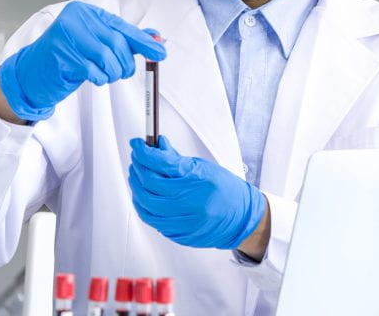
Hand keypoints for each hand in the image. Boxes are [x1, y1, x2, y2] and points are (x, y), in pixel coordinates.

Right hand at [0, 1, 165, 120]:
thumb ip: (124, 39)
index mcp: (86, 12)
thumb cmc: (68, 58)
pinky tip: (92, 77)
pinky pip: (93, 71)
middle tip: (122, 73)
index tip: (161, 53)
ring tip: (104, 75)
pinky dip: (99, 78)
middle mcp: (75, 19)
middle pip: (116, 43)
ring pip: (107, 58)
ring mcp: (65, 36)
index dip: (142, 42)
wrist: (32, 74)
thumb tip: (155, 38)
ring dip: (111, 73)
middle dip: (125, 63)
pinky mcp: (60, 55)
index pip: (121, 27)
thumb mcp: (97, 45)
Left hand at [128, 136, 266, 249]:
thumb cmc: (225, 190)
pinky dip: (144, 208)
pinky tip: (144, 199)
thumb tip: (156, 146)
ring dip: (136, 190)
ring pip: (146, 206)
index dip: (143, 152)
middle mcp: (190, 202)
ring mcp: (185, 221)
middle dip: (138, 169)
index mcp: (197, 180)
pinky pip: (153, 221)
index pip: (161, 163)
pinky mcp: (181, 234)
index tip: (136, 145)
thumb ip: (177, 160)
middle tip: (136, 160)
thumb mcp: (203, 168)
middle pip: (149, 185)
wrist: (242, 217)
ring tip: (137, 178)